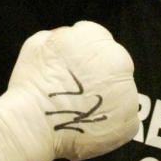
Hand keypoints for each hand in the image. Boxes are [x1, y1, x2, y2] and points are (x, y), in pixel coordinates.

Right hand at [0, 21, 138, 160]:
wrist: (33, 124)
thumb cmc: (31, 84)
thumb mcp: (38, 43)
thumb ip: (61, 35)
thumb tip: (69, 37)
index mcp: (97, 37)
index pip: (98, 40)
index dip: (84, 56)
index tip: (74, 70)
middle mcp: (118, 61)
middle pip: (114, 65)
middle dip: (99, 76)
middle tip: (77, 92)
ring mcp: (128, 93)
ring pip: (120, 93)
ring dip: (106, 99)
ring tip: (79, 110)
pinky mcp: (129, 122)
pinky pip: (123, 120)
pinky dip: (110, 123)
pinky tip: (88, 124)